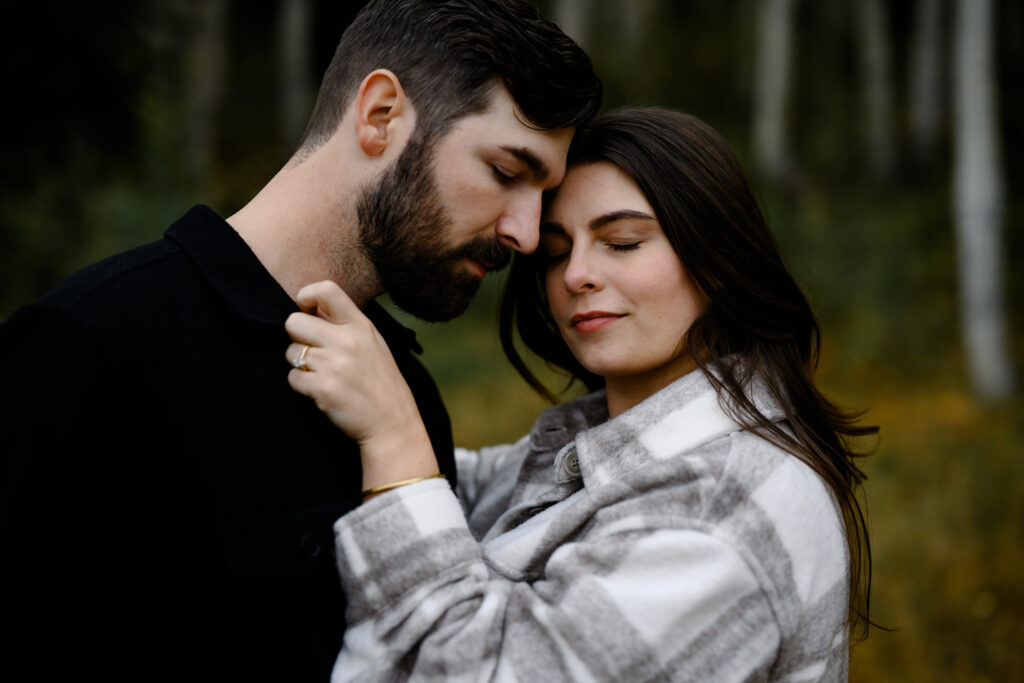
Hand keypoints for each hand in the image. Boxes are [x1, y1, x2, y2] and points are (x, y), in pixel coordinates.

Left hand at [285, 281, 437, 490]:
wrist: (392, 423)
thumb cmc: (381, 382)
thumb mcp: (373, 344)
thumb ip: (346, 325)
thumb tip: (313, 308)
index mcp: (361, 326)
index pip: (326, 290)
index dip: (306, 295)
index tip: (307, 310)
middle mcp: (347, 341)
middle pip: (293, 322)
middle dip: (297, 337)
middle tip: (312, 351)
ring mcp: (334, 365)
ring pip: (290, 353)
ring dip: (299, 365)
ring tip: (323, 375)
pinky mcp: (323, 388)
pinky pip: (292, 378)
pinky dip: (301, 386)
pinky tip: (321, 391)